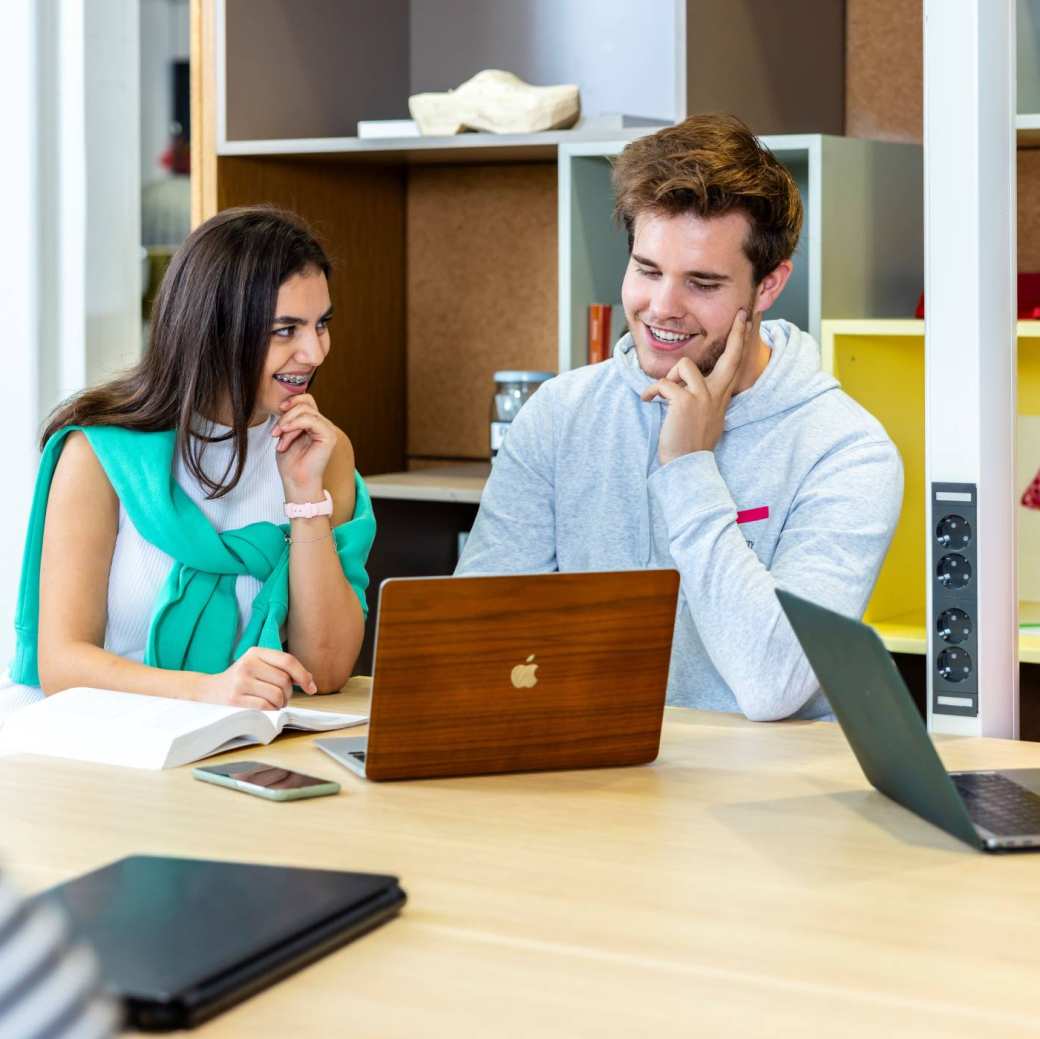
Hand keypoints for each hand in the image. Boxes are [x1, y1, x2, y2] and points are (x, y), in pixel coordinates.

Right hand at [194, 647, 317, 709]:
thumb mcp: (258, 666)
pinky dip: (271, 711)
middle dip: (288, 693)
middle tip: (280, 698)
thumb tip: (310, 681)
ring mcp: (240, 682)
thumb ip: (281, 669)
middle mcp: (248, 664)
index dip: (303, 675)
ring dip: (280, 704)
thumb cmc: (240, 680)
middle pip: (285, 680)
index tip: (311, 688)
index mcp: (255, 652)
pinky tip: (265, 709)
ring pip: (277, 695)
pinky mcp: (235, 699)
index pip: (288, 661)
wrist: (207, 691)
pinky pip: (266, 707)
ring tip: (271, 703)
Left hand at [271, 394, 338, 499]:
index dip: (291, 401)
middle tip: (276, 432)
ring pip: (305, 410)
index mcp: (314, 424)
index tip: (278, 411)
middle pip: (305, 402)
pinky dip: (294, 425)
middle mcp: (323, 425)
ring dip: (287, 423)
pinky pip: (310, 420)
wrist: (296, 482)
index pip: (306, 400)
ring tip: (279, 438)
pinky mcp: (329, 436)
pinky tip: (285, 435)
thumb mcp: (285, 434)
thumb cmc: (290, 463)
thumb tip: (285, 404)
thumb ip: (289, 419)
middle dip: (286, 415)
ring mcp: (327, 430)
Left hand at [640, 308, 751, 464]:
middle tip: (740, 314)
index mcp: (721, 397)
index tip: (747, 320)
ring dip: (670, 376)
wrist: (686, 464)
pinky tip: (649, 401)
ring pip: (684, 365)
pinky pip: (664, 383)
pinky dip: (652, 391)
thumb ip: (703, 398)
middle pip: (732, 356)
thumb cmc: (690, 442)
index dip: (740, 342)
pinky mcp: (685, 401)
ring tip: (662, 393)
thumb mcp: (705, 417)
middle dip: (736, 333)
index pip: (734, 365)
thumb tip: (688, 386)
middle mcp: (717, 394)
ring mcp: (702, 396)